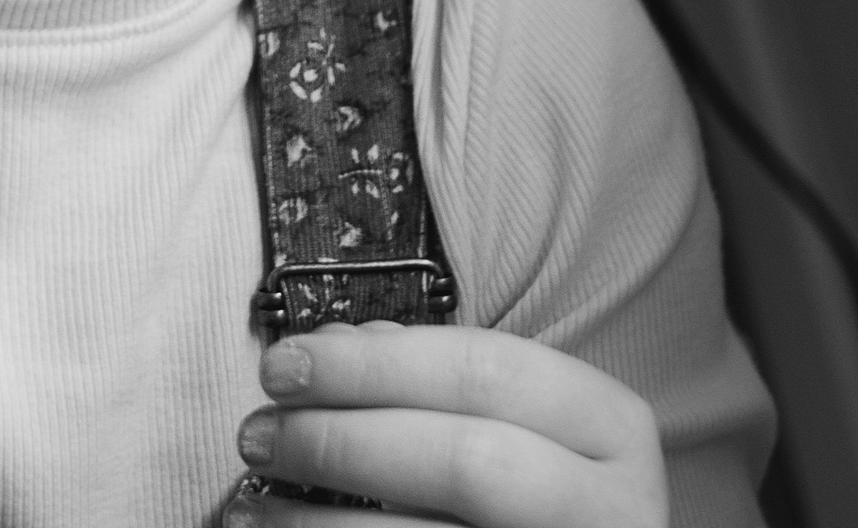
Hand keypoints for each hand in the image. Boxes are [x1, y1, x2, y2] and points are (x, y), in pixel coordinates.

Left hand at [229, 323, 666, 527]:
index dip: (372, 366)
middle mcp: (609, 507)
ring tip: (248, 503)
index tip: (282, 363)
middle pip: (464, 461)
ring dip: (318, 521)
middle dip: (343, 441)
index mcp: (608, 427)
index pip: (484, 371)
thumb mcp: (519, 421)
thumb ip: (438, 381)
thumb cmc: (538, 487)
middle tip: (255, 434)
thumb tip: (336, 347)